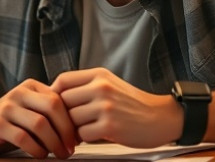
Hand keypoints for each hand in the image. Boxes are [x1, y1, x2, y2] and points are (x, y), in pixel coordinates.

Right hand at [0, 79, 76, 158]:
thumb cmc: (6, 125)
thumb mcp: (29, 112)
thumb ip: (49, 112)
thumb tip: (81, 126)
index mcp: (31, 87)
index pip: (60, 99)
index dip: (72, 120)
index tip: (78, 138)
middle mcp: (19, 93)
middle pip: (53, 107)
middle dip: (67, 131)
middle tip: (71, 149)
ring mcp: (7, 107)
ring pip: (40, 123)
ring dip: (54, 143)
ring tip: (58, 154)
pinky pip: (24, 138)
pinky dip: (37, 150)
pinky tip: (40, 156)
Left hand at [52, 68, 182, 147]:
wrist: (159, 118)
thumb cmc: (132, 104)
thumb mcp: (110, 84)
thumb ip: (86, 86)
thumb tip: (55, 95)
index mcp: (99, 75)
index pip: (63, 80)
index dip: (54, 94)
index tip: (55, 106)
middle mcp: (101, 87)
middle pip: (63, 101)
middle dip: (63, 115)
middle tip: (69, 124)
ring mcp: (106, 107)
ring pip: (71, 119)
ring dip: (74, 129)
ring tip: (84, 130)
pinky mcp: (110, 126)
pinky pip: (83, 134)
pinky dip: (85, 139)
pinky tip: (95, 136)